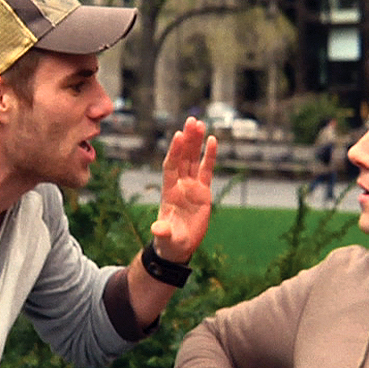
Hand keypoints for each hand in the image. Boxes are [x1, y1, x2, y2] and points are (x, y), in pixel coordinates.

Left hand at [151, 117, 216, 260]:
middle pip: (183, 158)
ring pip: (193, 159)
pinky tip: (212, 140)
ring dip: (196, 142)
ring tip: (199, 123)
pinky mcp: (203, 191)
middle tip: (191, 121)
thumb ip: (163, 231)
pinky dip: (209, 156)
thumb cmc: (170, 242)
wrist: (178, 246)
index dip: (175, 151)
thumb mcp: (167, 238)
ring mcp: (191, 187)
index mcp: (169, 192)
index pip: (171, 166)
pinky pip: (206, 170)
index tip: (179, 135)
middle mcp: (179, 185)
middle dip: (187, 140)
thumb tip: (157, 229)